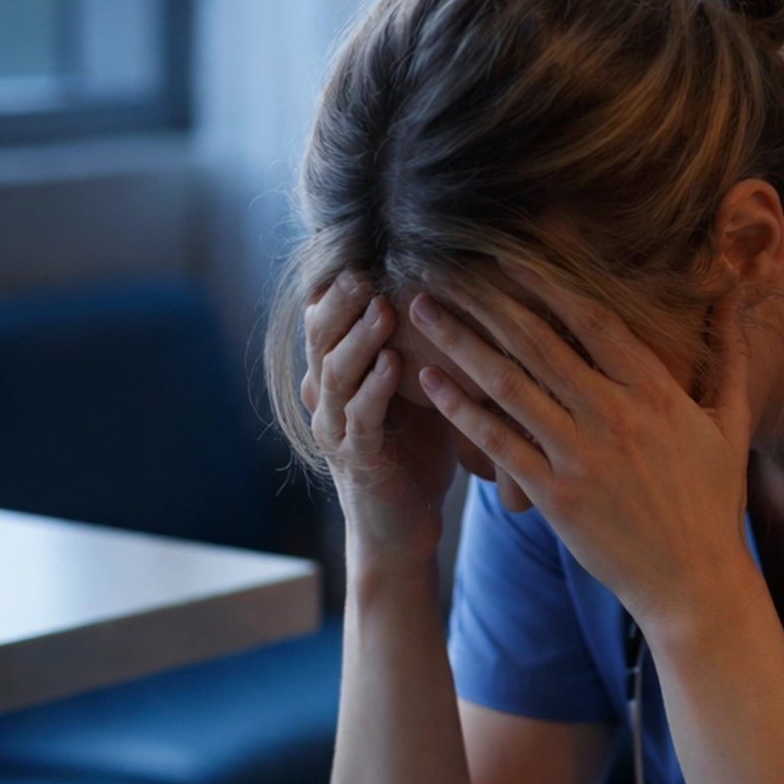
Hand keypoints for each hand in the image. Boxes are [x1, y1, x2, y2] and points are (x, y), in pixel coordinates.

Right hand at [301, 273, 455, 566]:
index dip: (340, 286)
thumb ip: (423, 349)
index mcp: (338, 376)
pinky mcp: (356, 462)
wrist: (403, 533)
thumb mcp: (421, 393)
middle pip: (320, 337)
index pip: (325, 318)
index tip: (365, 249)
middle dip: (343, 302)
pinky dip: (373, 388)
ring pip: (334, 373)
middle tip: (367, 268)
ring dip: (358, 338)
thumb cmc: (417, 458)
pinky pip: (358, 418)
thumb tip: (462, 291)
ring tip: (380, 306)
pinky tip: (392, 364)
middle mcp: (326, 399)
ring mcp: (335, 431)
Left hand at [409, 265, 757, 633]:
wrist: (695, 583)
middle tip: (444, 264)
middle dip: (485, 297)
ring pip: (507, 384)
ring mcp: (581, 456)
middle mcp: (615, 416)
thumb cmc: (714, 504)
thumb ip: (731, 356)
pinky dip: (460, 408)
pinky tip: (430, 379)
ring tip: (421, 309)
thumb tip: (733, 295)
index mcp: (658, 393)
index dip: (545, 280)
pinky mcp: (555, 496)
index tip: (505, 251)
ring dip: (459, 340)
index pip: (592, 320)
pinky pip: (498, 442)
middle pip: (537, 340)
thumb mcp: (731, 425)